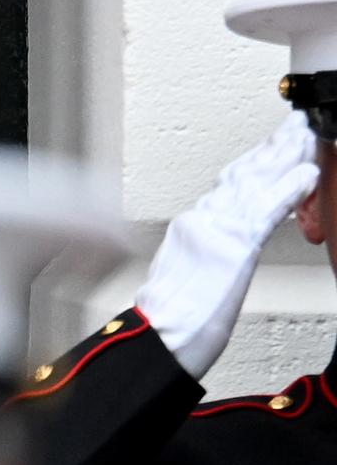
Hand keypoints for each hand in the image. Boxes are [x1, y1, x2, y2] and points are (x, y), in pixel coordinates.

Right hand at [137, 113, 322, 377]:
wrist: (156, 340)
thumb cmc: (167, 324)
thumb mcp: (183, 279)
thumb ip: (203, 254)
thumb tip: (215, 250)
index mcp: (189, 228)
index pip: (229, 184)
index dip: (255, 160)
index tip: (272, 144)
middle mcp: (201, 221)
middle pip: (244, 173)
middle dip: (273, 146)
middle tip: (296, 124)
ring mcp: (216, 230)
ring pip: (257, 181)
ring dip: (286, 155)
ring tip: (307, 135)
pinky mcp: (233, 246)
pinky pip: (268, 210)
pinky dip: (291, 188)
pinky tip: (308, 173)